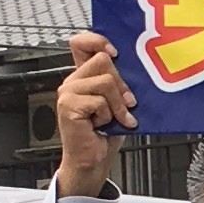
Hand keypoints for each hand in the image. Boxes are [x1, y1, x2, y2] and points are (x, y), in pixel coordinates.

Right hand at [52, 32, 134, 194]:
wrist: (92, 161)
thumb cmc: (105, 134)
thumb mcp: (117, 102)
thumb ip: (118, 81)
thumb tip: (135, 65)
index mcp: (83, 75)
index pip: (82, 42)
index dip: (99, 40)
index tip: (115, 53)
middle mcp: (72, 81)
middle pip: (103, 60)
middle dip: (122, 84)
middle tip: (125, 105)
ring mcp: (68, 92)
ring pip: (106, 81)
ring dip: (117, 104)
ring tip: (114, 118)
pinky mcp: (68, 105)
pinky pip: (100, 101)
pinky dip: (109, 116)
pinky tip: (101, 125)